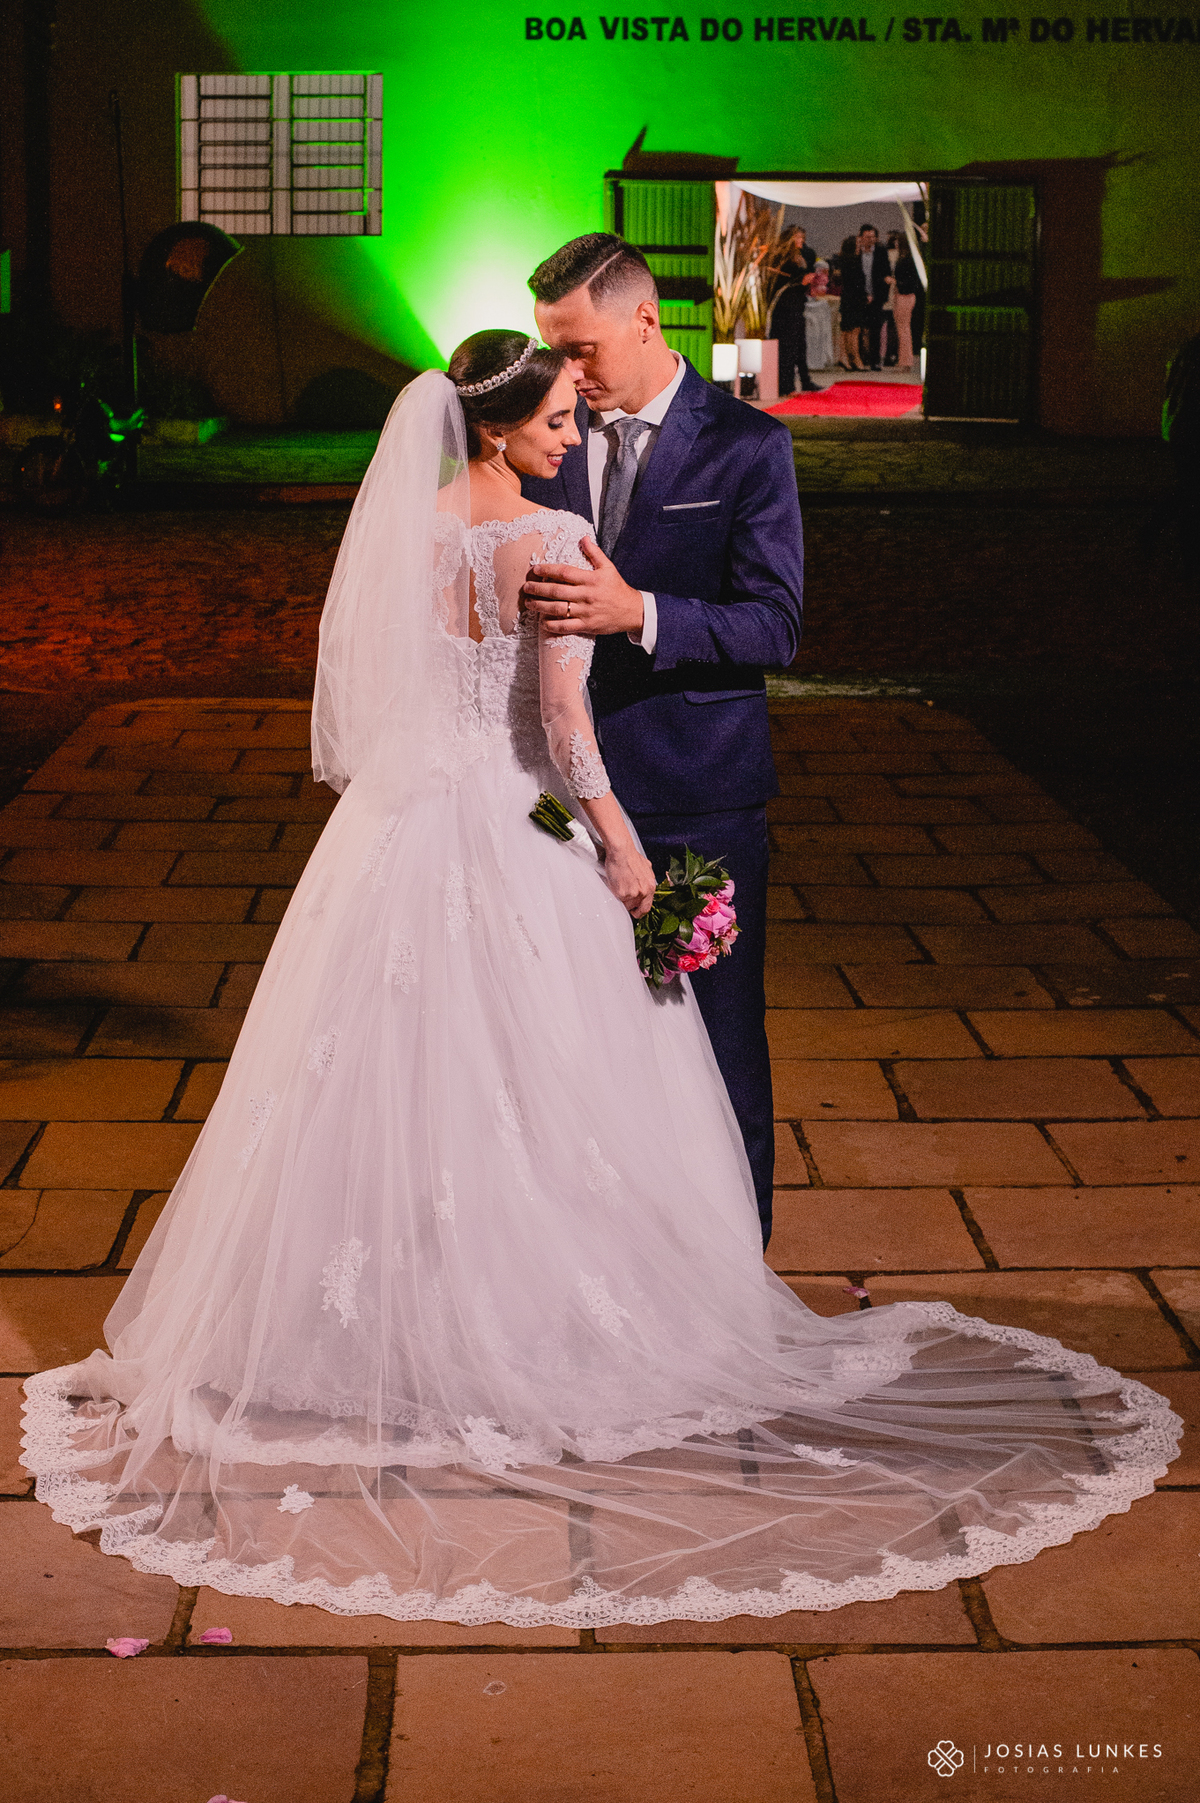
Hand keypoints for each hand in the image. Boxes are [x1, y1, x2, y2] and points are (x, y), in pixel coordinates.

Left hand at [523, 538, 643, 637]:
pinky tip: (542, 623)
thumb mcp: (608, 568)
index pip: (564, 572)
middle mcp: (586, 595)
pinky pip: (566, 627)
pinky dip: (552, 626)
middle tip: (526, 587)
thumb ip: (594, 553)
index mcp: (590, 579)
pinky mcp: (586, 625)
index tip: (535, 569)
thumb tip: (583, 538)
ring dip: (540, 606)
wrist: (632, 611)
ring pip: (558, 609)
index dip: (547, 570)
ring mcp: (585, 611)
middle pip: (556, 591)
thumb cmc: (618, 589)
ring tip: (529, 603)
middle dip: (538, 589)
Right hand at [602, 840, 657, 917]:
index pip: (646, 908)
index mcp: (651, 887)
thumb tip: (642, 886)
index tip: (634, 910)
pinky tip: (615, 883)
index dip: (639, 911)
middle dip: (629, 905)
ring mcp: (634, 894)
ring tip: (619, 885)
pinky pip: (617, 899)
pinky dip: (615, 893)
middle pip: (636, 908)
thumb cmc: (630, 857)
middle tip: (624, 898)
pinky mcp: (622, 893)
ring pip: (625, 904)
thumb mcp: (646, 869)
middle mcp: (644, 892)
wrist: (621, 851)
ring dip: (621, 898)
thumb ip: (645, 881)